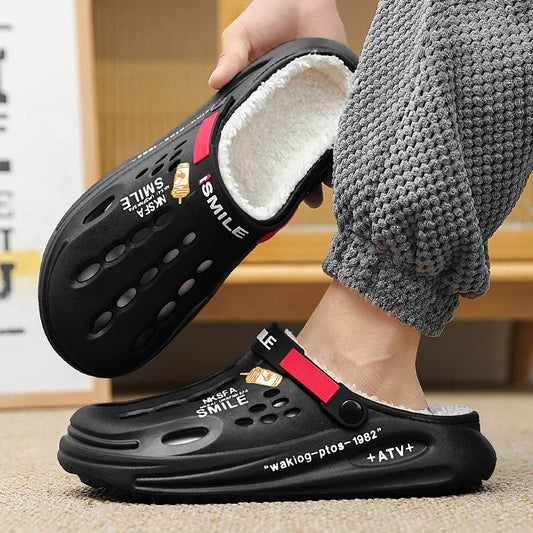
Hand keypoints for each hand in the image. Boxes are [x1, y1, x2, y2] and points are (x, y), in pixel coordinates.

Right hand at [210, 0, 346, 207]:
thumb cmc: (266, 15)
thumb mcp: (241, 36)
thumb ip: (232, 57)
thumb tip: (215, 82)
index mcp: (264, 106)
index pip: (265, 143)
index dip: (269, 167)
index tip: (271, 190)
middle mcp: (290, 112)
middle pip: (295, 151)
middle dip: (300, 177)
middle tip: (306, 199)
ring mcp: (315, 104)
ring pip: (320, 143)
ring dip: (324, 166)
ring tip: (328, 188)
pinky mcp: (337, 91)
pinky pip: (342, 120)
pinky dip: (344, 139)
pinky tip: (346, 159)